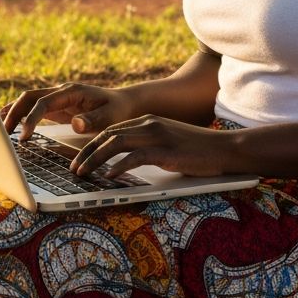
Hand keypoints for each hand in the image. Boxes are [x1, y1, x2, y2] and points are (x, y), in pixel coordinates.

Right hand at [0, 83, 136, 139]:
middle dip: (14, 112)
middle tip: (2, 133)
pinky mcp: (56, 107)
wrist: (125, 104)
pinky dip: (19, 114)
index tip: (24, 137)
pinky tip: (8, 124)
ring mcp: (58, 98)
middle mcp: (61, 92)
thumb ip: (93, 120)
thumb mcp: (110, 117)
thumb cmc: (118, 111)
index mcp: (71, 92)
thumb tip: (74, 122)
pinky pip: (33, 108)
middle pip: (29, 97)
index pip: (43, 103)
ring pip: (28, 101)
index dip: (31, 119)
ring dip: (13, 112)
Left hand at [69, 115, 236, 178]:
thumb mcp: (166, 143)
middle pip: (108, 135)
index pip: (111, 130)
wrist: (224, 148)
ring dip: (95, 159)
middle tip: (73, 169)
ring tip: (82, 173)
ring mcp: (157, 135)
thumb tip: (124, 163)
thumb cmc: (196, 150)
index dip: (91, 145)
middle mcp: (149, 123)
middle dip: (86, 152)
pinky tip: (109, 177)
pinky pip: (135, 157)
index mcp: (147, 120)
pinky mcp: (165, 149)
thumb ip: (147, 147)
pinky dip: (119, 166)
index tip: (78, 160)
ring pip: (116, 144)